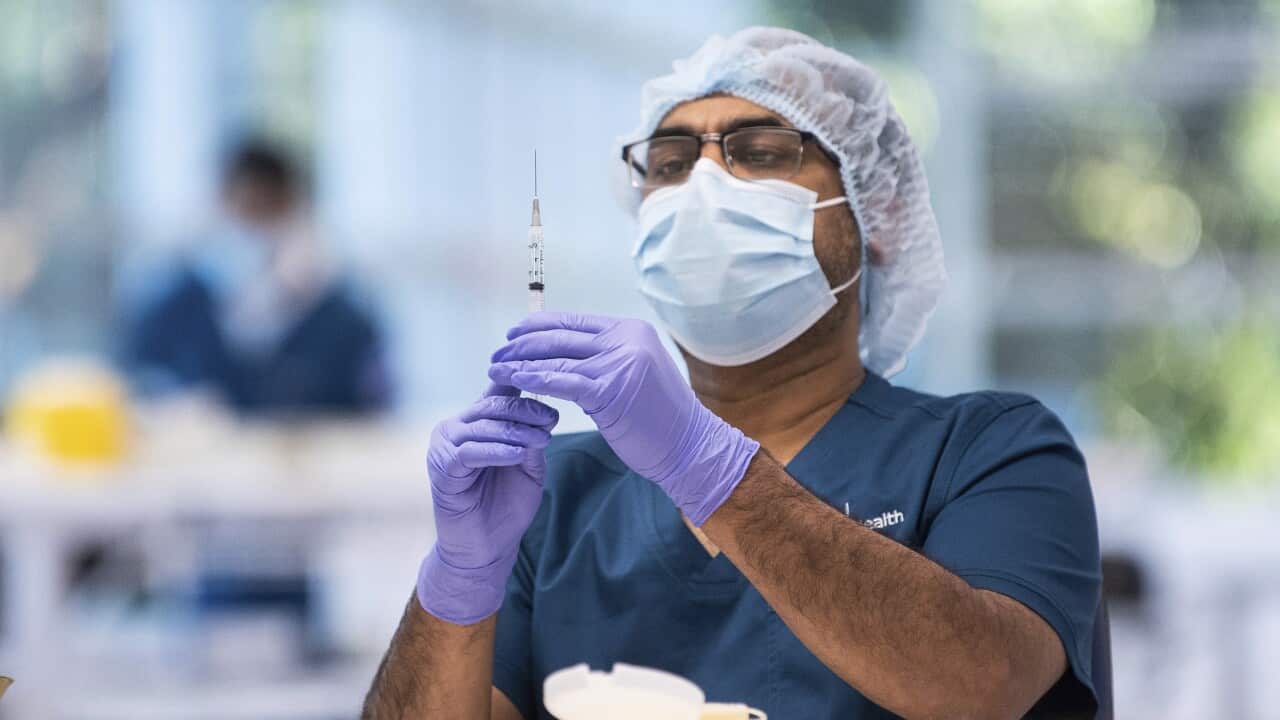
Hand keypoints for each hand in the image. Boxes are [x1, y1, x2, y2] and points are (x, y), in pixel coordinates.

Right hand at [417, 382, 557, 624]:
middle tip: (552, 419)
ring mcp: (444, 446)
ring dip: (515, 431)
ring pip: (482, 426)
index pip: (498, 392)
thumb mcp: (528, 467)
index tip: (553, 387)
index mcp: (475, 422)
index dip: (524, 387)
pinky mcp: (441, 469)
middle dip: (526, 411)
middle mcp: (455, 428)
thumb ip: (531, 441)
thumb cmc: (507, 506)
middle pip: (492, 405)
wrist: (486, 547)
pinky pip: (469, 452)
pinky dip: (495, 451)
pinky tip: (517, 455)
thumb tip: (544, 414)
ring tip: (541, 439)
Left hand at [489, 312, 758, 525]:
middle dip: (522, 344)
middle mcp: (626, 339)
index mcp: (631, 330)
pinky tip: (515, 382)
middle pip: (560, 334)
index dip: (539, 325)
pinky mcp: (609, 389)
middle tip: (497, 354)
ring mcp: (619, 361)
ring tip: (496, 370)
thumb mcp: (635, 375)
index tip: (514, 335)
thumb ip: (604, 360)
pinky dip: (533, 380)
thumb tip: (564, 356)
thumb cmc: (661, 419)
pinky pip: (560, 380)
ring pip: (555, 356)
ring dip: (519, 362)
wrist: (690, 446)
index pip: (574, 321)